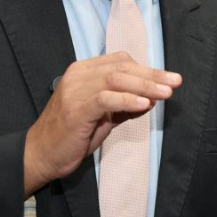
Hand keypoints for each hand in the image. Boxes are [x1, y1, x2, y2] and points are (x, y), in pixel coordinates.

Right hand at [23, 52, 181, 195]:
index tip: (167, 79)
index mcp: (84, 71)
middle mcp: (78, 74)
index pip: (120, 61)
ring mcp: (75, 90)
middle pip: (122, 67)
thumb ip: (126, 105)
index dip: (146, 68)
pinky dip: (128, 99)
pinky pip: (106, 98)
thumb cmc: (73, 135)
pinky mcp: (76, 108)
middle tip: (175, 81)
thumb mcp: (105, 116)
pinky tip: (145, 103)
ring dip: (145, 85)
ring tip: (166, 92)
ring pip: (116, 78)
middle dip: (152, 74)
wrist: (41, 154)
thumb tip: (153, 98)